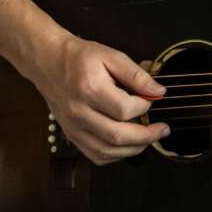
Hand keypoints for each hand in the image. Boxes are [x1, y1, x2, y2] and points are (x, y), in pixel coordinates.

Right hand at [23, 34, 167, 164]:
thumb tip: (159, 92)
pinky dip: (116, 155)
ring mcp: (73, 127)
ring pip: (107, 151)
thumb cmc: (80, 58)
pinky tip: (128, 145)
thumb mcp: (112, 56)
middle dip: (146, 136)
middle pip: (116, 136)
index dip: (144, 107)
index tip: (152, 99)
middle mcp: (79, 112)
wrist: (48, 63)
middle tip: (162, 129)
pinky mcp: (71, 135)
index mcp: (89, 89)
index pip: (124, 109)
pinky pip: (95, 155)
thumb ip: (136, 75)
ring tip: (149, 138)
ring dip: (134, 149)